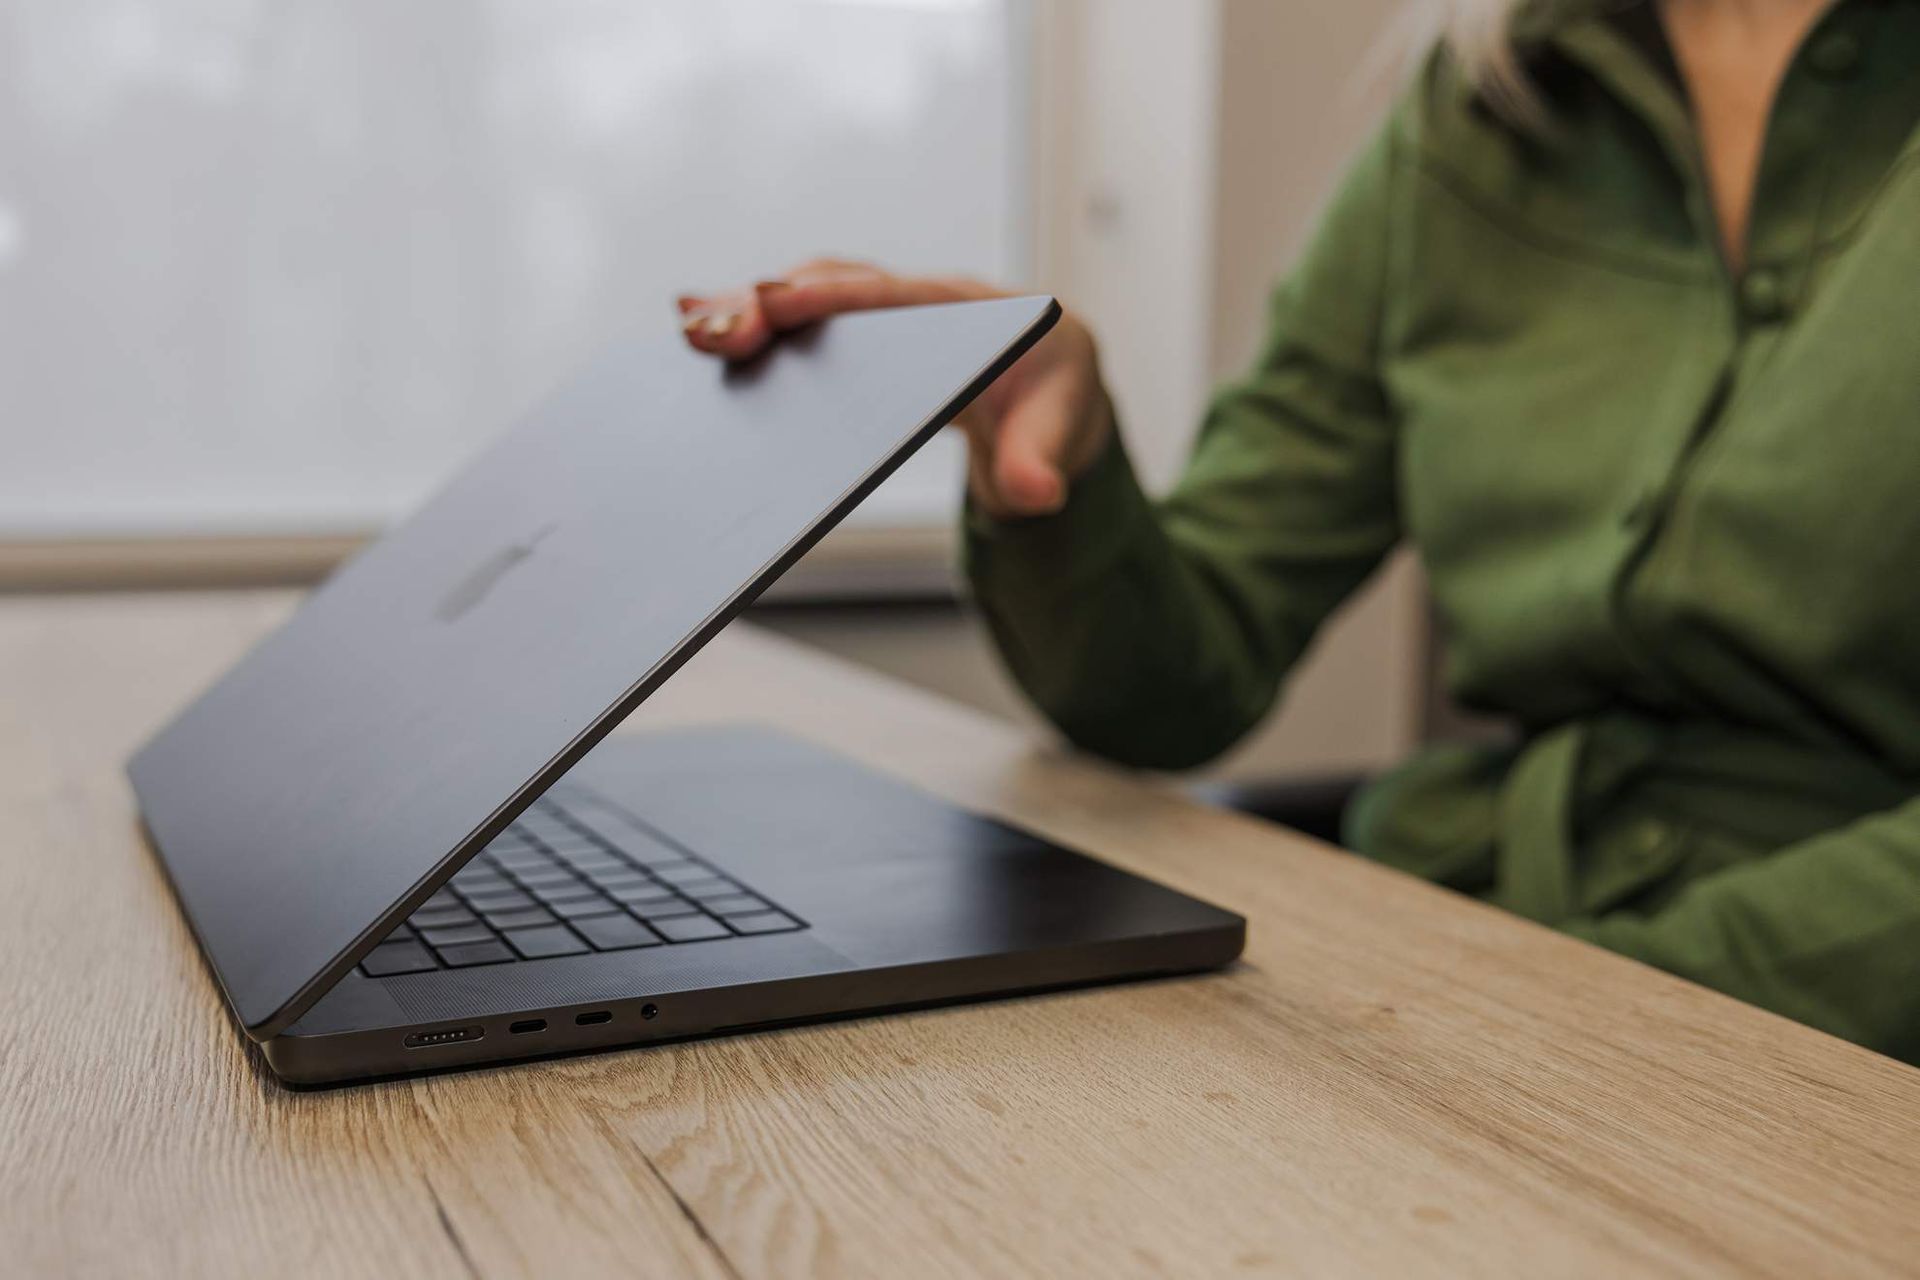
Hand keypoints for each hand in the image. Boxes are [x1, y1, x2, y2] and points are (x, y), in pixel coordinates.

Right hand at [677, 259, 1111, 517]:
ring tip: (688, 335)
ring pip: (802, 302)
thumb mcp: (1063, 431)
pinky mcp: (853, 343)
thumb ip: (1043, 460)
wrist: (1049, 392)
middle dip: (767, 302)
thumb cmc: (1052, 402)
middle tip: (708, 330)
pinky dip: (745, 328)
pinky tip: (690, 340)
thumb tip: (1034, 492)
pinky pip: (795, 329)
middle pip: (831, 288)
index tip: (779, 301)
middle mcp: (914, 300)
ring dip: (743, 312)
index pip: (893, 295)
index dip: (833, 295)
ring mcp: (879, 318)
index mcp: (970, 310)